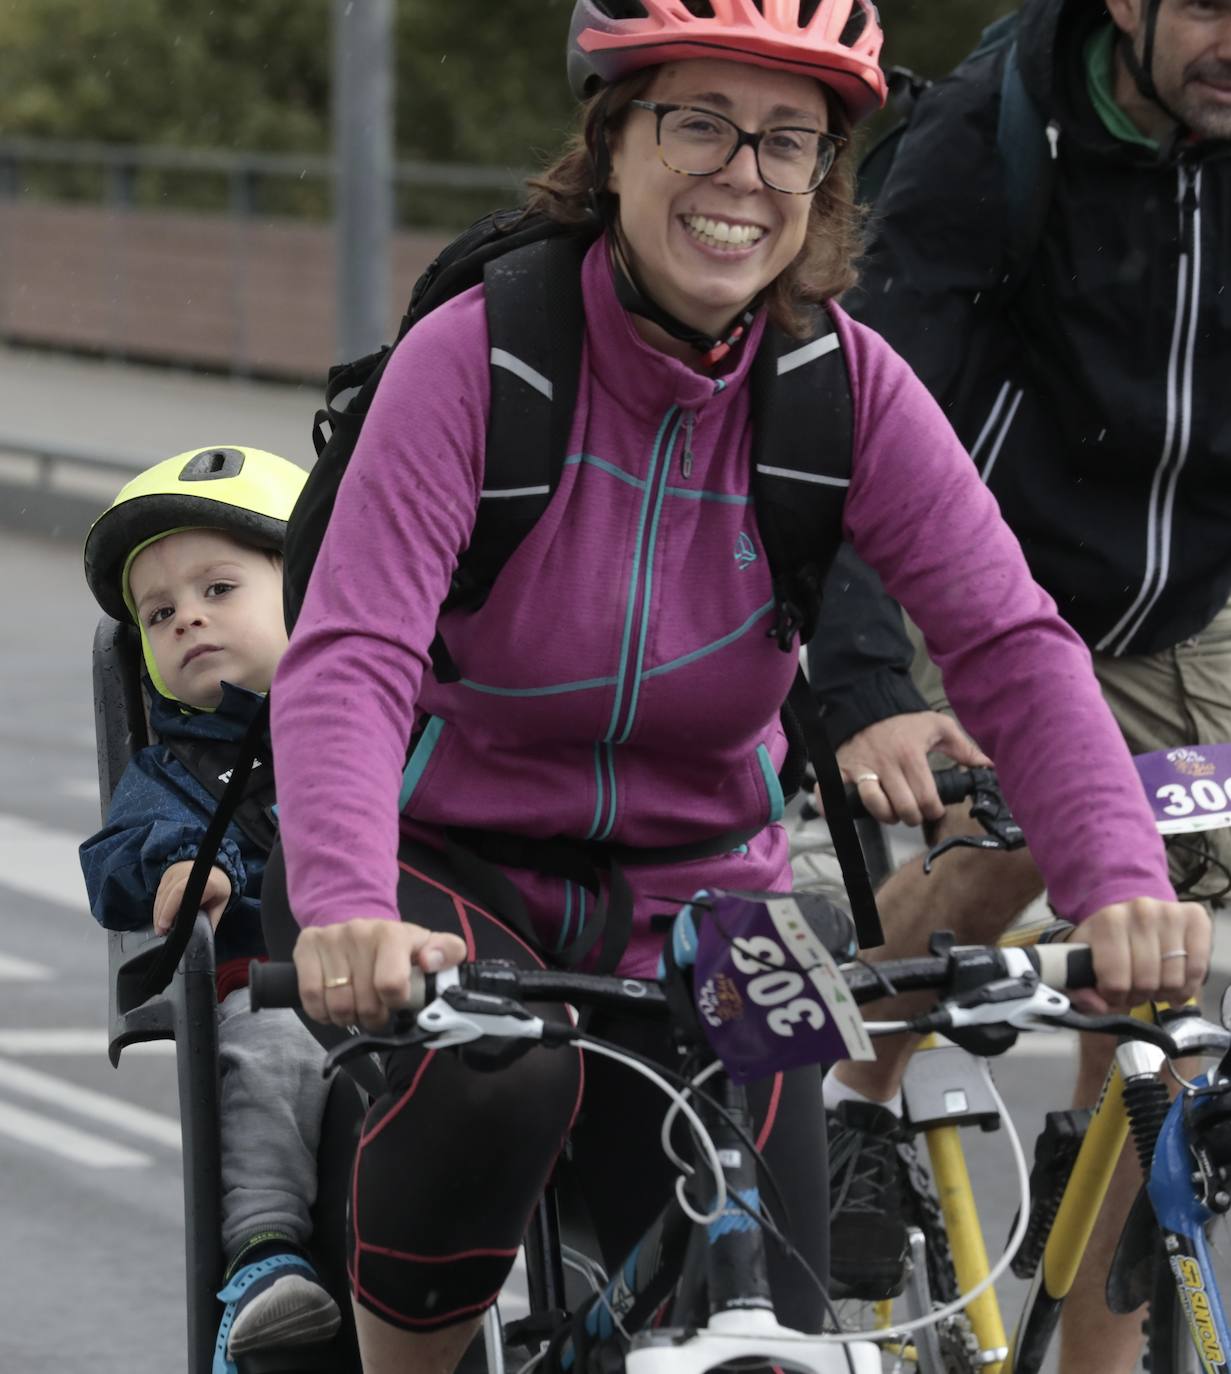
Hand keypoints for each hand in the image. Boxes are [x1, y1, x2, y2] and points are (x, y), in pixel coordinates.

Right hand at [154, 861, 230, 933]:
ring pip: (161, 893)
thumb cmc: (218, 887)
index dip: (170, 909)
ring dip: (158, 912)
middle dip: (161, 915)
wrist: (216, 867)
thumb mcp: (220, 903)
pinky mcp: (168, 873)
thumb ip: (211, 919)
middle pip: (168, 894)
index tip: (164, 925)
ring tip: (159, 927)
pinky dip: (158, 904)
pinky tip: (159, 915)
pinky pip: (159, 891)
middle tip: (160, 931)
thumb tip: (203, 937)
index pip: (181, 892)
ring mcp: (176, 871)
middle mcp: (188, 872)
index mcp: (205, 881)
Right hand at [294, 919, 467, 1031]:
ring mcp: (330, 938)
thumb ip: (448, 951)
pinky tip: (333, 1006)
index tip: (397, 1002)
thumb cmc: (398, 946)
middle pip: (363, 1003)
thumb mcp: (429, 946)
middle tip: (376, 1011)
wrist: (359, 927)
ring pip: (336, 1006)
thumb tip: (430, 962)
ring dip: (348, 1018)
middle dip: (372, 1017)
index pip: (390, 985)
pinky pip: (310, 998)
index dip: (395, 1004)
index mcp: (392, 933)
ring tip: (356, 1008)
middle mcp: (359, 932)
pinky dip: (322, 1013)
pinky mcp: (306, 946)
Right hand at [830, 711, 991, 825]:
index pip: (927, 799)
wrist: (867, 702)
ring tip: (892, 813)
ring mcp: (861, 768)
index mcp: (911, 756)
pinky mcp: (841, 768)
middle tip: (915, 812)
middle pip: (903, 809)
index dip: (934, 811)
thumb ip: (964, 748)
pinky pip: (830, 793)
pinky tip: (843, 811)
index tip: (935, 809)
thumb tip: (989, 767)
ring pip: (874, 806)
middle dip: (913, 817)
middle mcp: (886, 765)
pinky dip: (831, 807)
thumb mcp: (938, 727)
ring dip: (886, 816)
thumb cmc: (905, 719)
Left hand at [1073, 899, 1210, 1012]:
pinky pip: (1197, 970)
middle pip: (1147, 982)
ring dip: (1162, 993)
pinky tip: (1174, 985)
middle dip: (1138, 996)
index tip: (1112, 992)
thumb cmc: (1104, 944)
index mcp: (1108, 920)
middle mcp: (1141, 911)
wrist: (1128, 917)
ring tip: (1152, 984)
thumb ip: (1078, 990)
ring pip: (1173, 980)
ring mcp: (1171, 913)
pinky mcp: (1196, 918)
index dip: (1114, 997)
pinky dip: (1186, 987)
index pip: (1115, 981)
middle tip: (1134, 989)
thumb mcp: (1080, 963)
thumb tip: (1098, 1006)